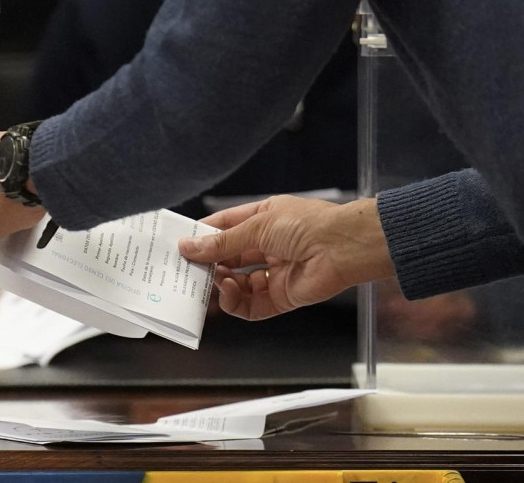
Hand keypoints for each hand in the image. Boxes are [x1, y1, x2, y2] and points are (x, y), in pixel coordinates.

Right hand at [178, 196, 394, 320]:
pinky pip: (250, 305)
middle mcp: (267, 246)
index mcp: (263, 219)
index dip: (202, 236)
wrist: (344, 248)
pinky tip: (229, 291)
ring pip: (236, 284)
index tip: (179, 245)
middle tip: (186, 269)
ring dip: (220, 284)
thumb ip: (221, 242)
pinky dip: (235, 301)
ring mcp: (274, 273)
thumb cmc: (308, 225)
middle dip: (208, 264)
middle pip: (228, 258)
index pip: (224, 228)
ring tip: (211, 280)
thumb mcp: (256, 226)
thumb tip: (188, 247)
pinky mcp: (281, 296)